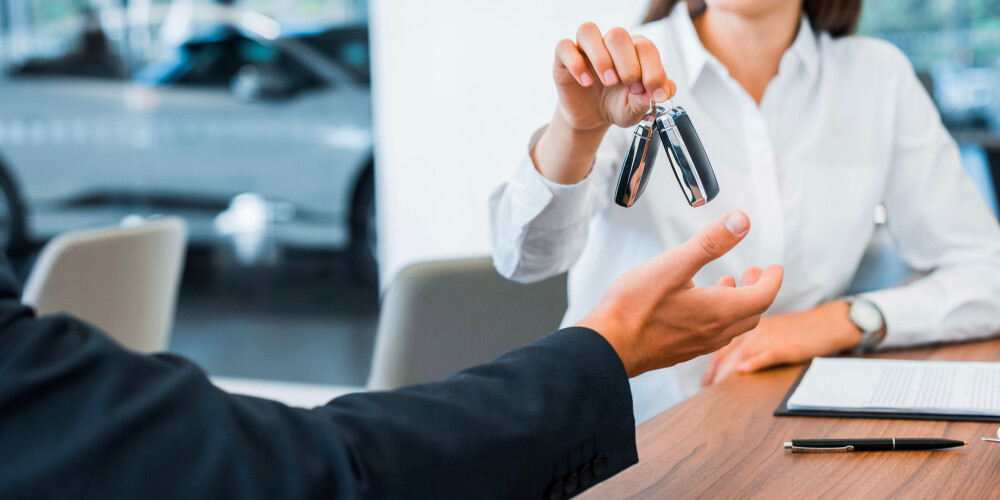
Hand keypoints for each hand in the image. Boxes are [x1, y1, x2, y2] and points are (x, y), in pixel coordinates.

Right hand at [531, 24, 676, 183]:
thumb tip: (665, 91)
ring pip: (588, 32)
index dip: (653, 70)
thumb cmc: (616, 106)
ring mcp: (585, 48)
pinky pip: (564, 47)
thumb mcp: (636, 109)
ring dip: (601, 57)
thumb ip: (649, 100)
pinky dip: (575, 63)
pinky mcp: (564, 58)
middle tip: (631, 86)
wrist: (591, 118)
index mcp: (633, 50)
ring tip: (609, 80)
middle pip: (617, 35)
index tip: (656, 94)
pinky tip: (586, 82)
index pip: (645, 47)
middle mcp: (609, 44)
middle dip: (628, 63)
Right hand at [578, 212, 783, 377]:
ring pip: (732, 327)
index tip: (774, 268)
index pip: (762, 297)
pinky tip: (698, 306)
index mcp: (719, 311)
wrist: (608, 346)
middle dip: (758, 291)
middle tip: (755, 273)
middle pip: (751, 314)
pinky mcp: (681, 351)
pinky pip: (713, 336)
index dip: (772, 280)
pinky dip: (719, 317)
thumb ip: (710, 243)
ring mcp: (697, 345)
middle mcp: (714, 332)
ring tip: (728, 284)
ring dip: (738, 305)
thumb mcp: (674, 264)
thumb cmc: (635, 306)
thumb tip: (741, 221)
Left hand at [701, 301, 862, 385]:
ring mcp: (770, 338)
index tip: (703, 383)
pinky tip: (743, 371)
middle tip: (705, 391)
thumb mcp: (767, 331)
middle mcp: (754, 330)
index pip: (719, 346)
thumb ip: (747, 342)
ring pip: (741, 354)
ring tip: (716, 391)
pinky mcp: (786, 346)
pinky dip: (754, 362)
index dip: (708, 366)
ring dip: (726, 374)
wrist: (827, 323)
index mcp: (747, 327)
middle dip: (712, 374)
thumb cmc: (796, 330)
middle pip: (725, 352)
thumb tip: (731, 367)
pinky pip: (767, 354)